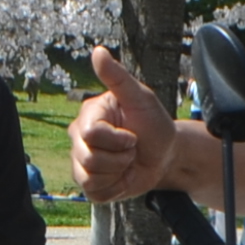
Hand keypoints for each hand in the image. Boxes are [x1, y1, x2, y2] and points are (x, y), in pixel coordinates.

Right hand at [69, 45, 177, 201]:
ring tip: (127, 161)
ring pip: (90, 176)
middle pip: (88, 157)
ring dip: (118, 173)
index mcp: (89, 114)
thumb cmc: (154, 124)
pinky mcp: (88, 184)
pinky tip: (122, 176)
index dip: (117, 140)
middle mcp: (79, 137)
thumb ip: (118, 77)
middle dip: (120, 157)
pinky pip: (94, 192)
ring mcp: (81, 161)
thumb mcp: (141, 98)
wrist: (165, 155)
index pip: (91, 134)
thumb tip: (98, 51)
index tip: (133, 136)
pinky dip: (114, 188)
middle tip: (132, 149)